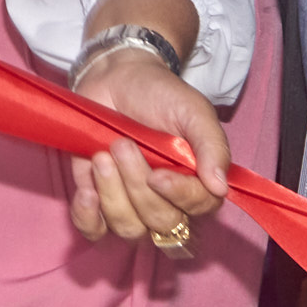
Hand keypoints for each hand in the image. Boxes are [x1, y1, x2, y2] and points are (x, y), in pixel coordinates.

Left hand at [68, 47, 230, 248]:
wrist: (116, 77)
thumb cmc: (160, 94)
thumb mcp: (193, 111)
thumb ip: (212, 146)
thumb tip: (220, 188)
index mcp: (198, 183)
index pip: (197, 211)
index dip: (178, 198)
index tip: (158, 175)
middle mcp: (167, 200)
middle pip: (160, 223)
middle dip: (138, 187)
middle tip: (123, 145)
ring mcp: (130, 202)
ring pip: (128, 228)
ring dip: (112, 195)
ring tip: (102, 156)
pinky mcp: (97, 197)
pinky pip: (94, 229)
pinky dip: (88, 218)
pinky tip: (86, 193)